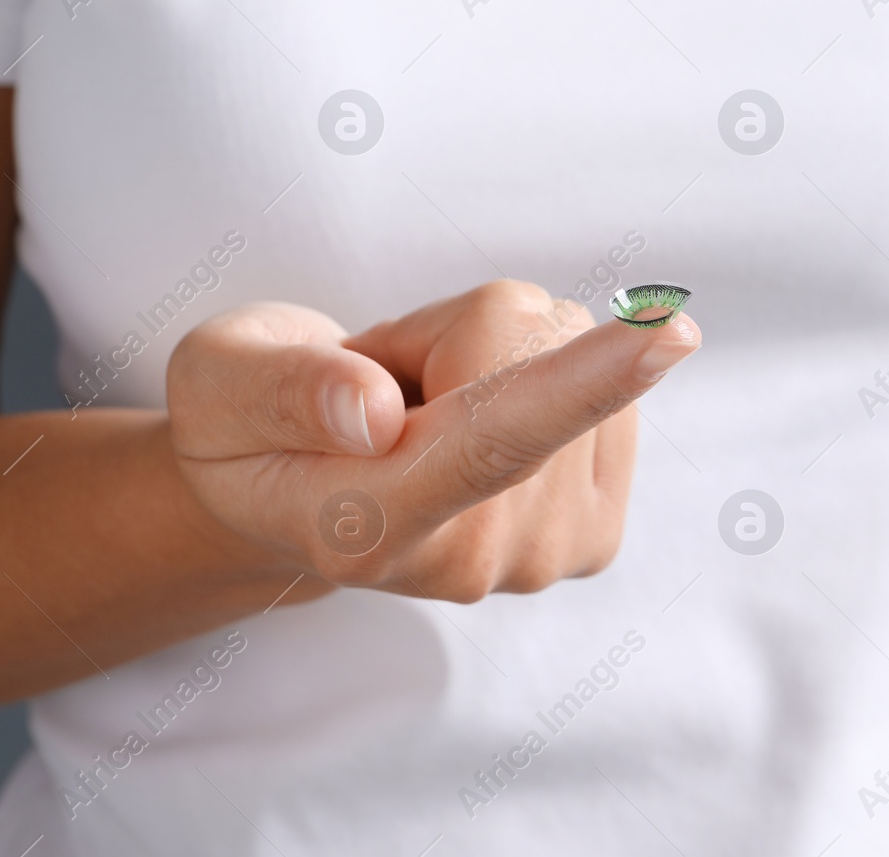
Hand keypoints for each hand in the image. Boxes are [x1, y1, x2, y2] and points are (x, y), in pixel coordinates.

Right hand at [166, 281, 699, 601]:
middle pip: (530, 354)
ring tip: (422, 405)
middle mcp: (468, 560)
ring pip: (572, 357)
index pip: (488, 444)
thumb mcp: (219, 380)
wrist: (290, 499)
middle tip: (378, 380)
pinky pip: (609, 391)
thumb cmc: (245, 423)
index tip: (669, 334)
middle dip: (456, 328)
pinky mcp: (590, 538)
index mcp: (366, 522)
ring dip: (499, 354)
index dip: (581, 382)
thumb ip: (287, 390)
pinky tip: (479, 421)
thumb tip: (379, 410)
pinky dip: (546, 380)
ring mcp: (539, 559)